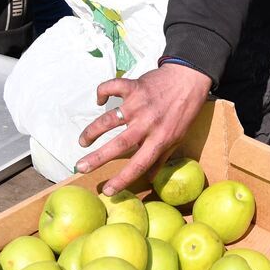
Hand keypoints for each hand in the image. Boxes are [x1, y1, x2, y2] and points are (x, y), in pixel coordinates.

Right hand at [75, 64, 212, 194]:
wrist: (190, 78)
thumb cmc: (184, 111)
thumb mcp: (178, 138)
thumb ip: (161, 158)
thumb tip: (149, 179)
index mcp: (160, 139)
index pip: (139, 164)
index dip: (122, 180)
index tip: (107, 191)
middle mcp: (148, 123)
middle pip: (118, 144)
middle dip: (97, 158)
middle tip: (80, 167)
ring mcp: (139, 104)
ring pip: (109, 119)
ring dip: (93, 130)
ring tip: (83, 141)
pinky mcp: (134, 87)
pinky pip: (112, 88)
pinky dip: (102, 92)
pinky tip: (99, 100)